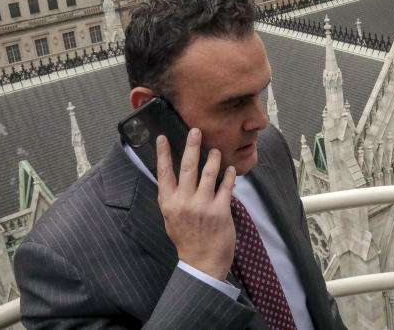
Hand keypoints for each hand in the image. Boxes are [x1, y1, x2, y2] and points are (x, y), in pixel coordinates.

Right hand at [156, 128, 236, 280]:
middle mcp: (183, 202)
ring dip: (214, 158)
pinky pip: (226, 186)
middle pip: (187, 167)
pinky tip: (230, 169)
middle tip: (196, 131)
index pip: (164, 173)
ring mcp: (202, 206)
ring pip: (208, 172)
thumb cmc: (186, 239)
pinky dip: (229, 175)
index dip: (163, 153)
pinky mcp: (220, 211)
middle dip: (192, 146)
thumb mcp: (171, 218)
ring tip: (216, 151)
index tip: (163, 137)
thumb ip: (171, 197)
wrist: (201, 262)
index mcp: (169, 203)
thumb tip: (171, 176)